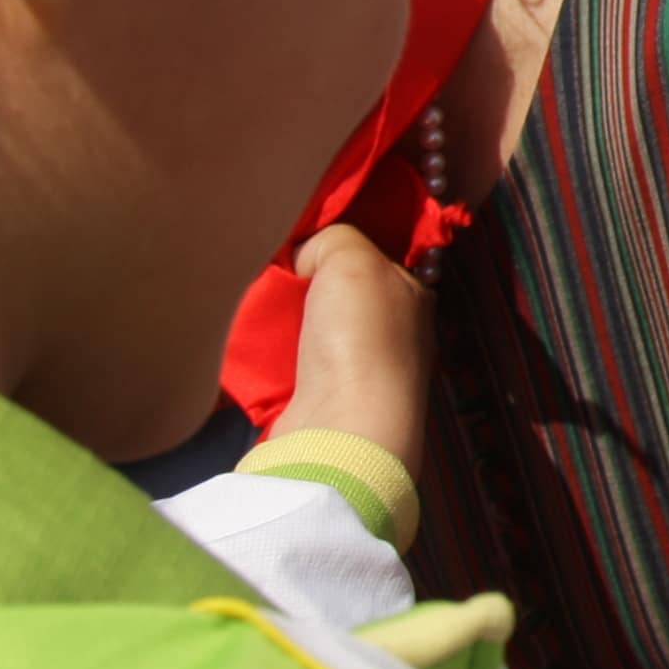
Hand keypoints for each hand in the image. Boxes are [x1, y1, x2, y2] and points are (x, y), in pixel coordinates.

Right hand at [282, 223, 432, 496]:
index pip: (373, 255)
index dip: (335, 245)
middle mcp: (394, 333)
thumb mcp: (353, 257)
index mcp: (412, 294)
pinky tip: (256, 342)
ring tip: (258, 306)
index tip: (301, 242)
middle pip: (336, 291)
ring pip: (310, 326)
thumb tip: (308, 258)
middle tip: (272, 275)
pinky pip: (291, 362)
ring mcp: (360, 371)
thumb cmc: (360, 339)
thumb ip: (333, 238)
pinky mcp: (325, 400)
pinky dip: (271, 353)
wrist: (341, 430)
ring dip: (282, 318)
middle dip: (303, 282)